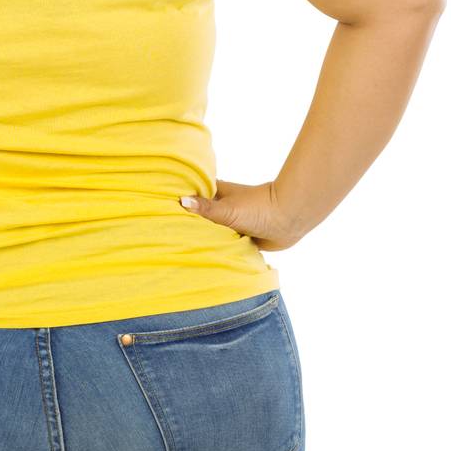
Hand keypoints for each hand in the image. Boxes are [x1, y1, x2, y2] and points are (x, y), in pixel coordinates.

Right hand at [180, 180, 311, 251]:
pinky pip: (226, 244)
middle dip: (190, 224)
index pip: (193, 196)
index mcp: (217, 194)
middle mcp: (223, 207)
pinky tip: (205, 256)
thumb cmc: (258, 208)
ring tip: (182, 248)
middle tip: (169, 234)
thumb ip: (205, 208)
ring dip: (205, 238)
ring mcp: (232, 223)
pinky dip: (219, 248)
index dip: (180, 201)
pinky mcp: (242, 237)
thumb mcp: (228, 209)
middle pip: (201, 216)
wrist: (289, 219)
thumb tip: (181, 201)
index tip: (161, 209)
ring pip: (213, 231)